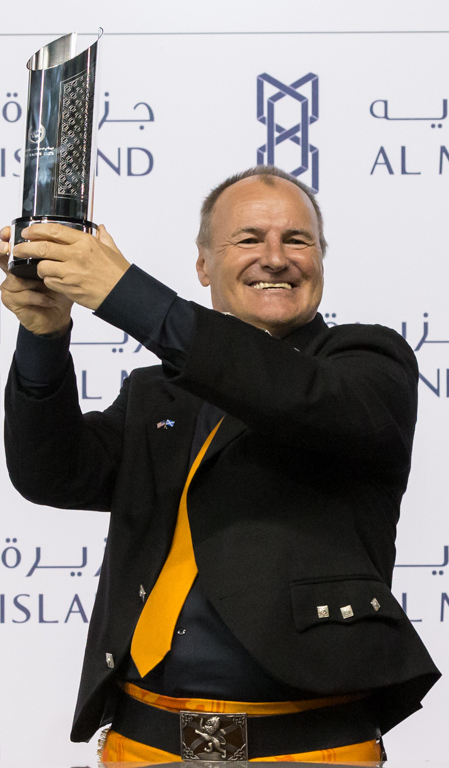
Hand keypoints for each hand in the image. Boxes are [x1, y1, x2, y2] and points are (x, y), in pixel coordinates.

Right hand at [0, 226, 72, 335]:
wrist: (58, 315)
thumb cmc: (59, 291)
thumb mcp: (63, 269)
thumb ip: (61, 253)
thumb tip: (66, 235)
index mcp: (24, 260)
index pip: (10, 243)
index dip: (7, 236)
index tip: (10, 232)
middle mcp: (13, 271)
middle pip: (2, 256)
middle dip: (4, 250)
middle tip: (12, 248)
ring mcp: (11, 286)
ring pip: (14, 277)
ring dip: (33, 281)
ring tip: (48, 284)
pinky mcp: (12, 301)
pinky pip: (22, 295)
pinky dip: (39, 297)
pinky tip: (50, 300)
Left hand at [11, 222, 130, 310]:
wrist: (123, 295)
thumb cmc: (119, 274)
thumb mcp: (112, 250)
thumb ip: (104, 237)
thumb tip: (101, 229)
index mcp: (85, 242)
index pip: (54, 231)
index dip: (37, 230)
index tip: (28, 232)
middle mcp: (77, 255)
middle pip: (42, 248)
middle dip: (25, 248)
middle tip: (19, 249)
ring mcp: (71, 272)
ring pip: (42, 267)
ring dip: (39, 268)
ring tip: (42, 268)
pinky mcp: (69, 287)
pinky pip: (50, 282)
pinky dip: (48, 281)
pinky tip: (54, 280)